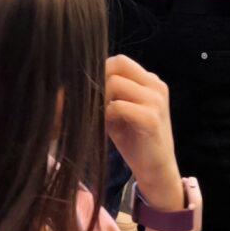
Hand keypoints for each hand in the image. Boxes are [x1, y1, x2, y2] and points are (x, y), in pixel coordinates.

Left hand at [102, 54, 183, 210]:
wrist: (156, 170)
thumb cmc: (135, 141)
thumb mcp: (118, 112)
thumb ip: (105, 94)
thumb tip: (73, 82)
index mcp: (150, 81)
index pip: (119, 61)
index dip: (101, 71)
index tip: (90, 90)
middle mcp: (156, 86)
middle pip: (117, 65)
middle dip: (99, 82)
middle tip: (92, 103)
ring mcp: (155, 101)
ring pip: (115, 83)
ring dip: (101, 98)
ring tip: (99, 115)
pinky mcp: (151, 119)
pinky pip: (118, 106)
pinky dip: (106, 115)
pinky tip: (106, 126)